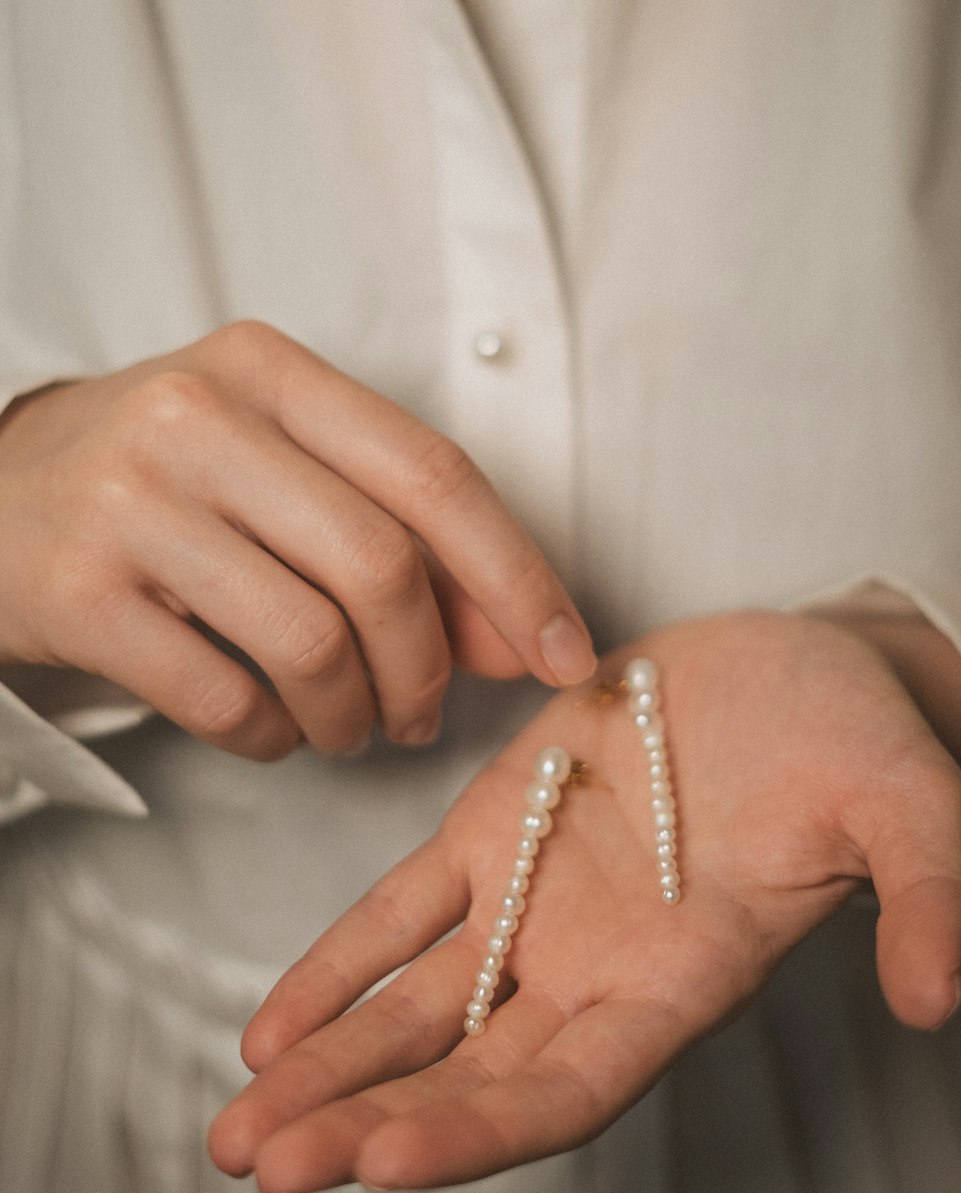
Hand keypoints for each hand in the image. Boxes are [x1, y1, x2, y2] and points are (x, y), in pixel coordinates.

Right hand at [0, 322, 593, 757]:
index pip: (434, 475)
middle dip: (427, 666)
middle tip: (424, 713)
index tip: (567, 657)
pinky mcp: (76, 595)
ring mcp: (129, 505)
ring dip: (355, 713)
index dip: (517, 578)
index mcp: (271, 372)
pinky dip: (273, 737)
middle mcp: (199, 420)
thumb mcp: (290, 477)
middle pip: (381, 566)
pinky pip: (223, 699)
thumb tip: (523, 643)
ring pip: (309, 642)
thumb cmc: (178, 486)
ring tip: (350, 727)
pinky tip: (274, 728)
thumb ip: (411, 545)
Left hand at [208, 611, 960, 1192]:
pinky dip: (340, 962)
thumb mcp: (905, 804)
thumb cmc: (854, 739)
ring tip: (241, 1125)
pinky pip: (406, 908)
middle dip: (366, 1122)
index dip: (480, 1130)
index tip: (385, 1160)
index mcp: (682, 980)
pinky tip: (271, 1025)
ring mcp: (538, 899)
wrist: (795, 664)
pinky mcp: (499, 826)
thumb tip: (931, 994)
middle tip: (265, 1164)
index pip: (568, 1085)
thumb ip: (923, 896)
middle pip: (467, 1073)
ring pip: (419, 1005)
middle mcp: (596, 963)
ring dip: (330, 1064)